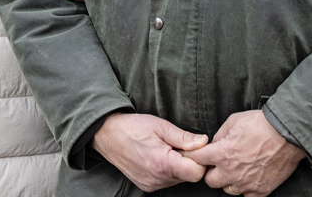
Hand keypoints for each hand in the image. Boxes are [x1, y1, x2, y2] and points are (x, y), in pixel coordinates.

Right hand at [90, 112, 208, 191]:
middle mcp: (157, 178)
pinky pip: (167, 181)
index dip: (199, 159)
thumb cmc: (133, 127)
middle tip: (175, 145)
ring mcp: (151, 184)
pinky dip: (167, 170)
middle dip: (187, 161)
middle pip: (188, 176)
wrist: (108, 135)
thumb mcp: (160, 125)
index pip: (196, 173)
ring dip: (177, 166)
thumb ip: (184, 137)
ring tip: (164, 150)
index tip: (192, 147)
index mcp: (162, 163)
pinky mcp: (147, 186)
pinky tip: (157, 157)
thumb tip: (204, 142)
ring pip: (178, 179)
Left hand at [181, 110, 304, 195]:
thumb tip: (213, 143)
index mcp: (222, 154)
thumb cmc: (261, 124)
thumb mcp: (233, 121)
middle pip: (210, 181)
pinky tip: (249, 177)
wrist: (288, 133)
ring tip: (236, 169)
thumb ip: (219, 135)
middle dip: (211, 172)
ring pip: (228, 190)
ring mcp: (247, 183)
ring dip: (228, 181)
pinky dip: (245, 188)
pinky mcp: (262, 190)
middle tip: (218, 164)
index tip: (195, 155)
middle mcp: (232, 172)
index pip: (197, 160)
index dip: (194, 156)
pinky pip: (246, 195)